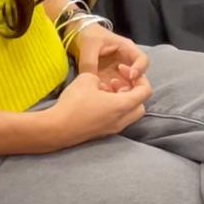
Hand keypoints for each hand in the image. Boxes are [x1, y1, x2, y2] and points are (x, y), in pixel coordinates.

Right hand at [38, 70, 152, 150]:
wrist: (57, 128)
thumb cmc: (74, 103)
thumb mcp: (88, 78)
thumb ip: (101, 77)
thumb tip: (101, 84)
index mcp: (122, 106)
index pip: (146, 91)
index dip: (139, 77)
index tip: (123, 70)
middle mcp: (122, 120)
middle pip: (140, 105)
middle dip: (133, 90)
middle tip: (118, 81)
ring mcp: (112, 129)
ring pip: (129, 113)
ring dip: (123, 99)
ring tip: (105, 88)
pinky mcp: (103, 133)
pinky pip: (117, 119)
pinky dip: (114, 108)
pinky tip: (97, 99)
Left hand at [72, 24, 149, 89]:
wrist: (79, 36)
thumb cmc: (89, 36)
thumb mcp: (90, 46)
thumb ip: (90, 63)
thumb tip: (91, 82)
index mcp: (126, 49)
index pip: (142, 60)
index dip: (140, 69)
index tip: (131, 76)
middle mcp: (126, 62)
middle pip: (137, 78)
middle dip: (130, 86)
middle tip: (119, 91)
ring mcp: (118, 73)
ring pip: (126, 87)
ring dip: (119, 93)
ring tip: (107, 93)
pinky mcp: (109, 80)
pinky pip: (114, 91)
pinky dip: (109, 95)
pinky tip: (100, 94)